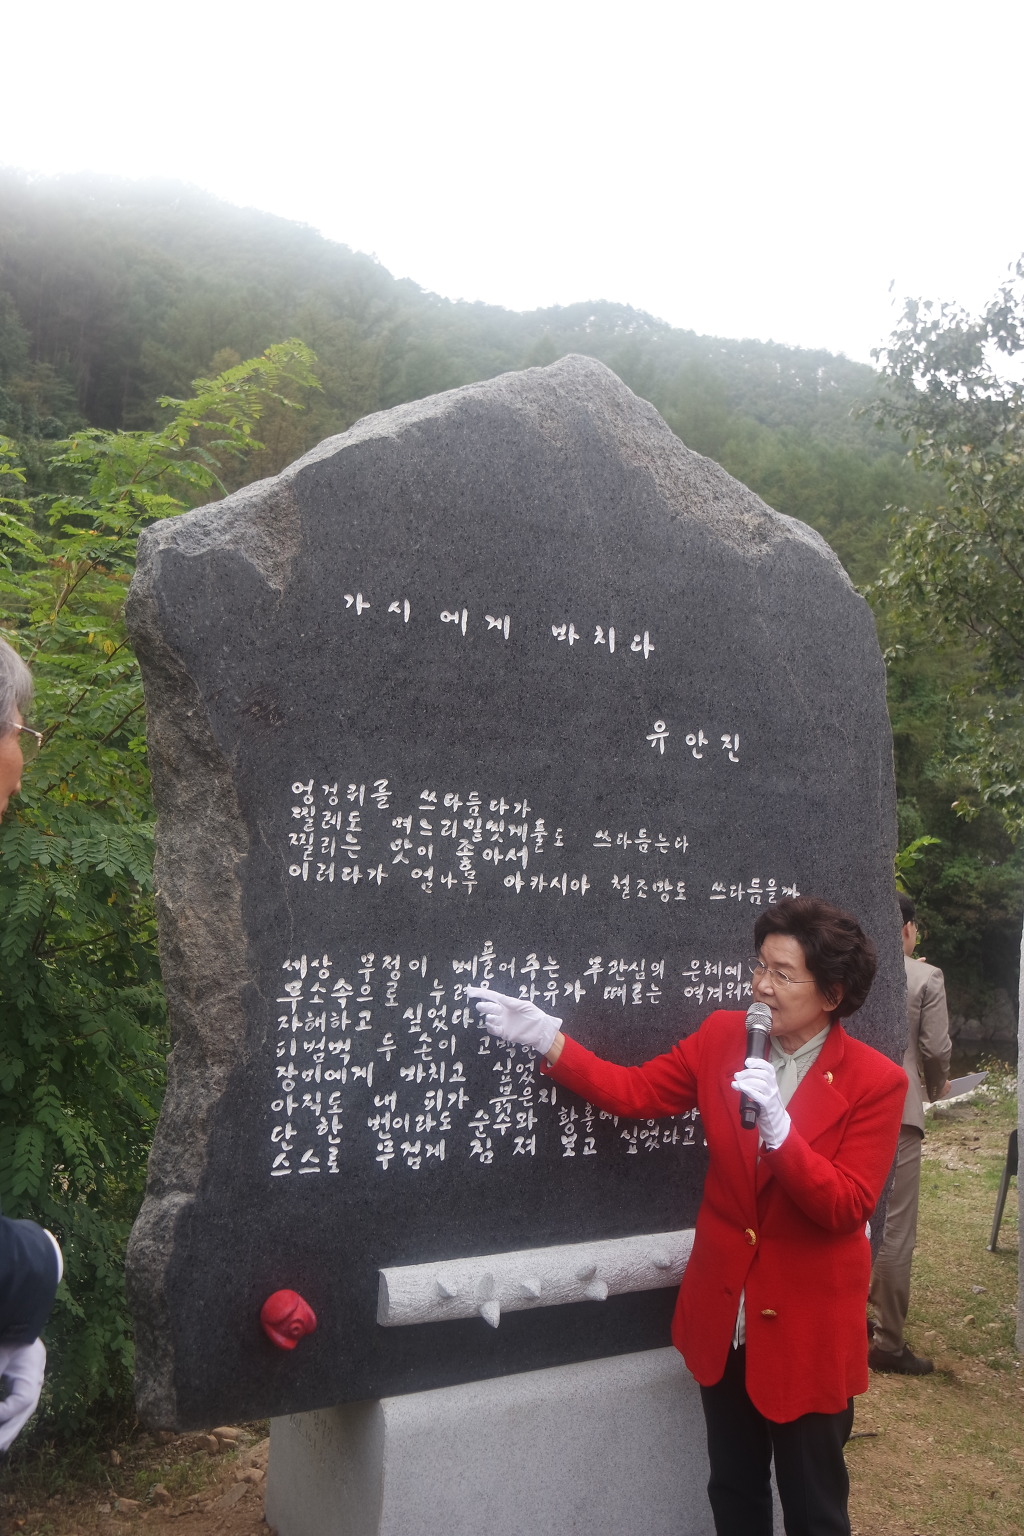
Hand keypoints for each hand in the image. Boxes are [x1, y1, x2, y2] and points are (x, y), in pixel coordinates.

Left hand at [0, 1338, 45, 1452]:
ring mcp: (33, 1385)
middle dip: (9, 1432)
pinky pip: (20, 1407)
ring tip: (1, 1447)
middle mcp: (36, 1384)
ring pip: (23, 1413)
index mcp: (32, 1376)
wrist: (22, 1322)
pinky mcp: (27, 1384)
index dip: (5, 1411)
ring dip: (11, 1430)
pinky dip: (11, 1420)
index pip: (21, 1402)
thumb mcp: (2, 1356)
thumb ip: (0, 1372)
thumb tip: (1, 1408)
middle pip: (24, 1413)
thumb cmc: (12, 1338)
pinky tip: (4, 1435)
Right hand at [466, 986, 560, 1054]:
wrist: (540, 1030)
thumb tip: (499, 997)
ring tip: (491, 1017)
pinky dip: (490, 1027)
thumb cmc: (534, 1014)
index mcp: (506, 1003)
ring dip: (488, 1017)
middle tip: (481, 1006)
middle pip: (489, 1007)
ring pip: (489, 1019)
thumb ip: (511, 1002)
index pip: (491, 996)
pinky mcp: (504, 1032)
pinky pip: (493, 1029)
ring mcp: (502, 1022)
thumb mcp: (523, 1005)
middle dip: (484, 1006)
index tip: (470, 991)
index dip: (481, 993)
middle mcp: (502, 1012)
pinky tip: (491, 1025)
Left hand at [731, 1057, 790, 1149]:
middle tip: (737, 1075)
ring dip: (746, 1080)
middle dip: (748, 1072)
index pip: (769, 1068)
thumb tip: (742, 1076)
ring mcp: (771, 1097)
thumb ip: (758, 1084)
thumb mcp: (766, 1094)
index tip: (747, 1062)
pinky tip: (740, 1087)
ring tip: (736, 1082)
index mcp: (773, 1084)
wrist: (777, 1126)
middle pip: (763, 1074)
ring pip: (761, 1083)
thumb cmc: (768, 1108)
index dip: (758, 1062)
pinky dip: (748, 1089)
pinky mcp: (767, 1107)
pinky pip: (758, 1095)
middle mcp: (774, 1089)